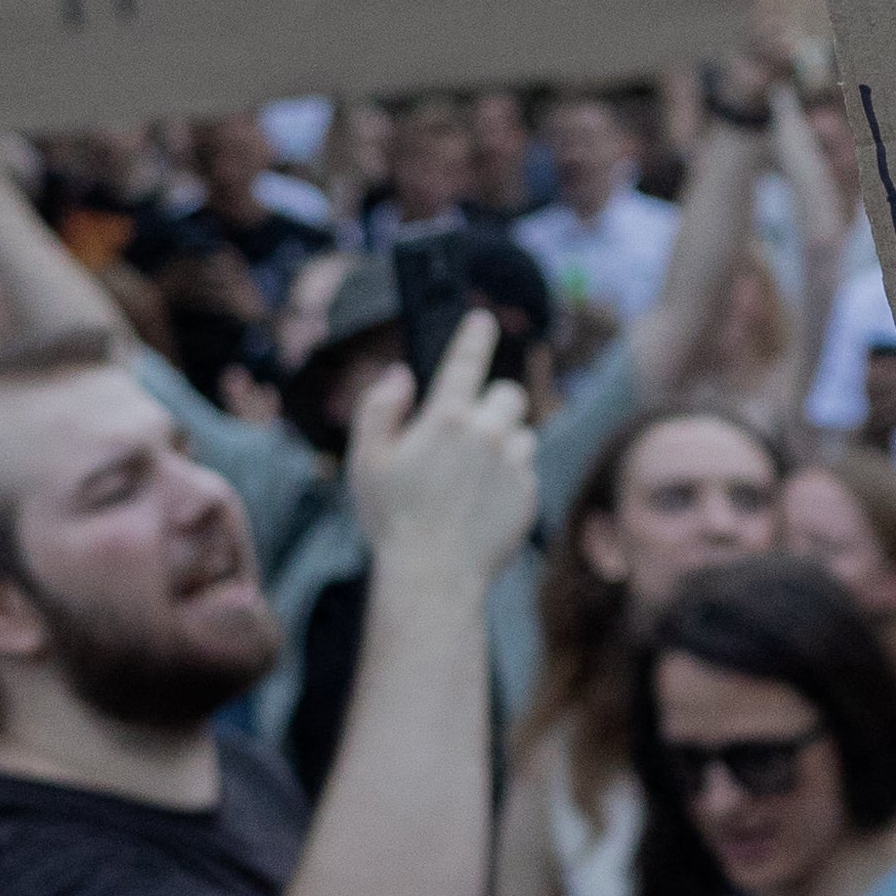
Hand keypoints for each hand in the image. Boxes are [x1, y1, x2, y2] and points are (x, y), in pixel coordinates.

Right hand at [341, 311, 535, 588]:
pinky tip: (482, 505)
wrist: (434, 575)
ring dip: (503, 444)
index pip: (466, 361)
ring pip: (521, 434)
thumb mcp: (365, 460)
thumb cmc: (392, 519)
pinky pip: (526, 472)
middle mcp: (487, 434)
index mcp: (446, 419)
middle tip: (468, 432)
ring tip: (472, 478)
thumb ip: (379, 409)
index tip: (482, 320)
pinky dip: (509, 480)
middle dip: (493, 405)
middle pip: (509, 394)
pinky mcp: (530, 494)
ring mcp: (513, 464)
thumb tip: (401, 376)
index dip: (474, 336)